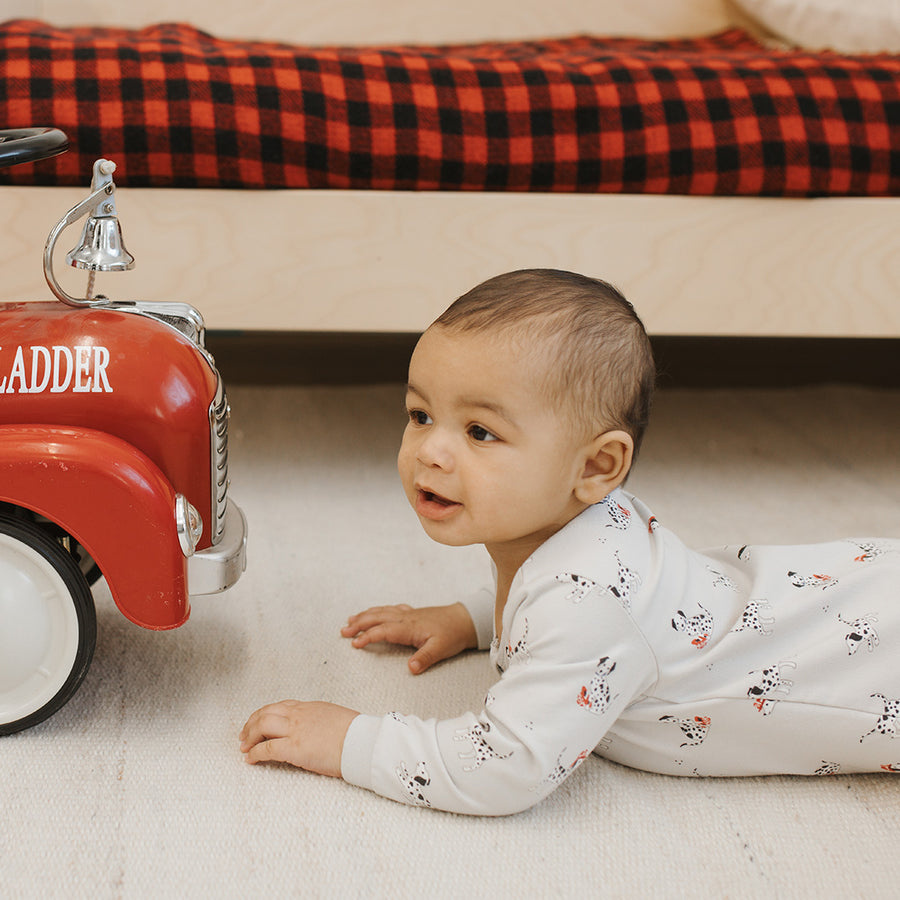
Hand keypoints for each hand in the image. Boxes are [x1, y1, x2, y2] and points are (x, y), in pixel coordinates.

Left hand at [239, 700, 358, 775]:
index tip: (258, 722)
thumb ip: (320, 720)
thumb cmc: (355, 733)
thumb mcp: (335, 718)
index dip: (265, 714)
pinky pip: (266, 749)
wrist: (361, 741)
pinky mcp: (293, 748)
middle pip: (266, 713)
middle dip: (251, 724)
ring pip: (262, 726)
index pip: (280, 706)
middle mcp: (299, 715)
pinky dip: (255, 754)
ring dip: (250, 736)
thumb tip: (317, 729)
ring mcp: (295, 730)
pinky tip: (251, 759)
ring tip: (244, 747)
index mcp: (309, 708)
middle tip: (245, 735)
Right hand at [341, 602, 477, 673]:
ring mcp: (408, 614)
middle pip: (377, 618)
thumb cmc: (453, 634)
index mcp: (409, 627)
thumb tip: (410, 669)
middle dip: (359, 624)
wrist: (465, 619)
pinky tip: (375, 612)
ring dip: (365, 616)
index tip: (354, 643)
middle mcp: (405, 618)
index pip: (383, 631)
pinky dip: (378, 610)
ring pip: (381, 612)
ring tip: (351, 620)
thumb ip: (424, 658)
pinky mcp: (412, 613)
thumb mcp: (441, 649)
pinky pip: (390, 609)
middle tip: (343, 631)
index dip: (367, 637)